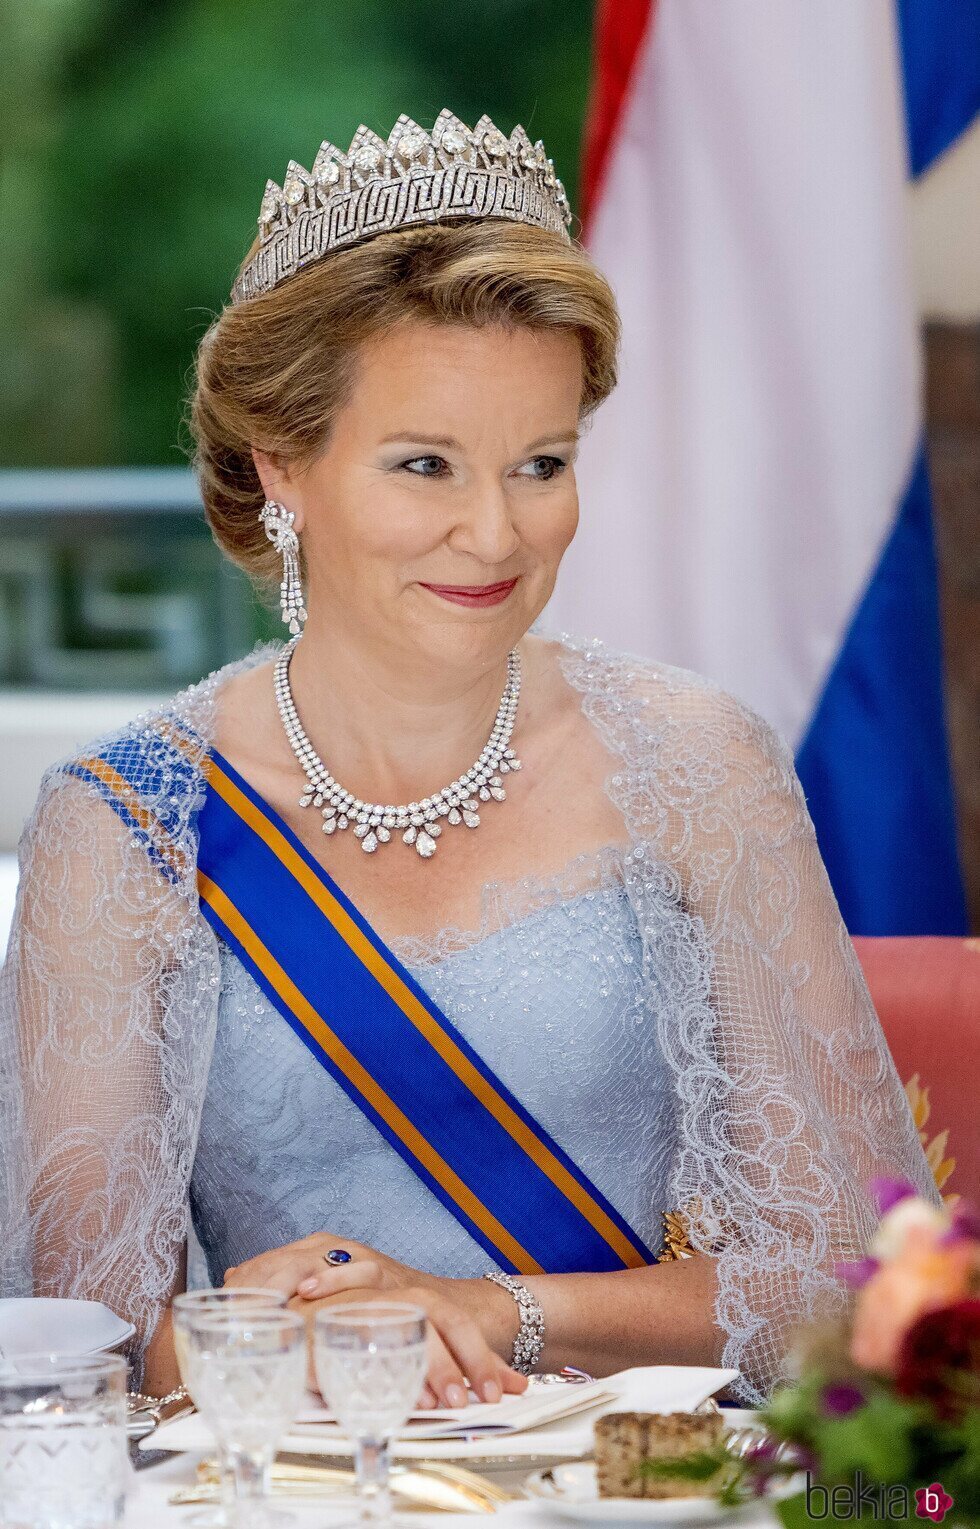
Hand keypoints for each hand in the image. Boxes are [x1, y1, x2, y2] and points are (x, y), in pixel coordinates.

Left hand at [223, 1233, 433, 1302]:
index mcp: (307, 1251)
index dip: (236, 1289)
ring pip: (307, 1264)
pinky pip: (353, 1273)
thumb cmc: (364, 1303)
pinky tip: (308, 1292)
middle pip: (277, 1263)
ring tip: (254, 1308)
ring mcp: (353, 1255)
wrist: (428, 1303)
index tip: (213, 1315)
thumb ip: (280, 1285)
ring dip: (280, 1284)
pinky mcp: (380, 1270)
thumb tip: (232, 1276)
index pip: (260, 1266)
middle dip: (250, 1290)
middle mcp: (326, 1247)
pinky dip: (330, 1281)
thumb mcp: (319, 1291)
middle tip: (226, 1317)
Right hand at [287, 1284, 527, 1409]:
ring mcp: (372, 1309)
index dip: (481, 1360)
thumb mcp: (432, 1339)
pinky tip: (391, 1397)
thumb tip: (520, 1385)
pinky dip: (378, 1373)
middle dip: (450, 1367)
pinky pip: (363, 1348)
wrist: (321, 1308)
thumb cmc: (384, 1328)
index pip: (461, 1325)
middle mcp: (402, 1299)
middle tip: (463, 1404)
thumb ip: (473, 1361)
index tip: (498, 1395)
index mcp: (426, 1300)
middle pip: (433, 1326)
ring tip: (434, 1404)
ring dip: (418, 1371)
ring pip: (401, 1335)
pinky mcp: (340, 1325)